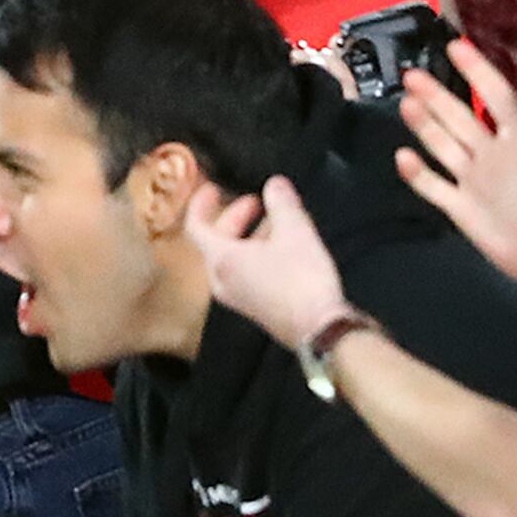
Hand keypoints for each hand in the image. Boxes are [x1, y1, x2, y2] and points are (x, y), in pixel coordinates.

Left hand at [182, 172, 350, 352]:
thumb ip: (282, 202)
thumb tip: (275, 184)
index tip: (212, 188)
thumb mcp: (295, 231)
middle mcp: (223, 280)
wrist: (321, 331)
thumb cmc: (302, 281)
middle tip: (255, 201)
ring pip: (233, 258)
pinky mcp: (257, 308)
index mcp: (222, 260)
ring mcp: (239, 297)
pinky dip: (258, 253)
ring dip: (249, 235)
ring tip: (276, 219)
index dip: (201, 204)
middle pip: (216, 241)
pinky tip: (285, 246)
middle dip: (235, 216)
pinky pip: (247, 273)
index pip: (195, 226)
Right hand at [395, 39, 516, 298]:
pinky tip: (402, 156)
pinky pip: (433, 186)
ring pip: (442, 144)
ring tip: (406, 102)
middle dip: (435, 94)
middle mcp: (490, 153)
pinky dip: (417, 172)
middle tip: (411, 73)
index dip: (477, 70)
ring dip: (423, 124)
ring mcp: (473, 180)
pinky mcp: (461, 208)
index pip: (494, 95)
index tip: (455, 45)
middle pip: (458, 116)